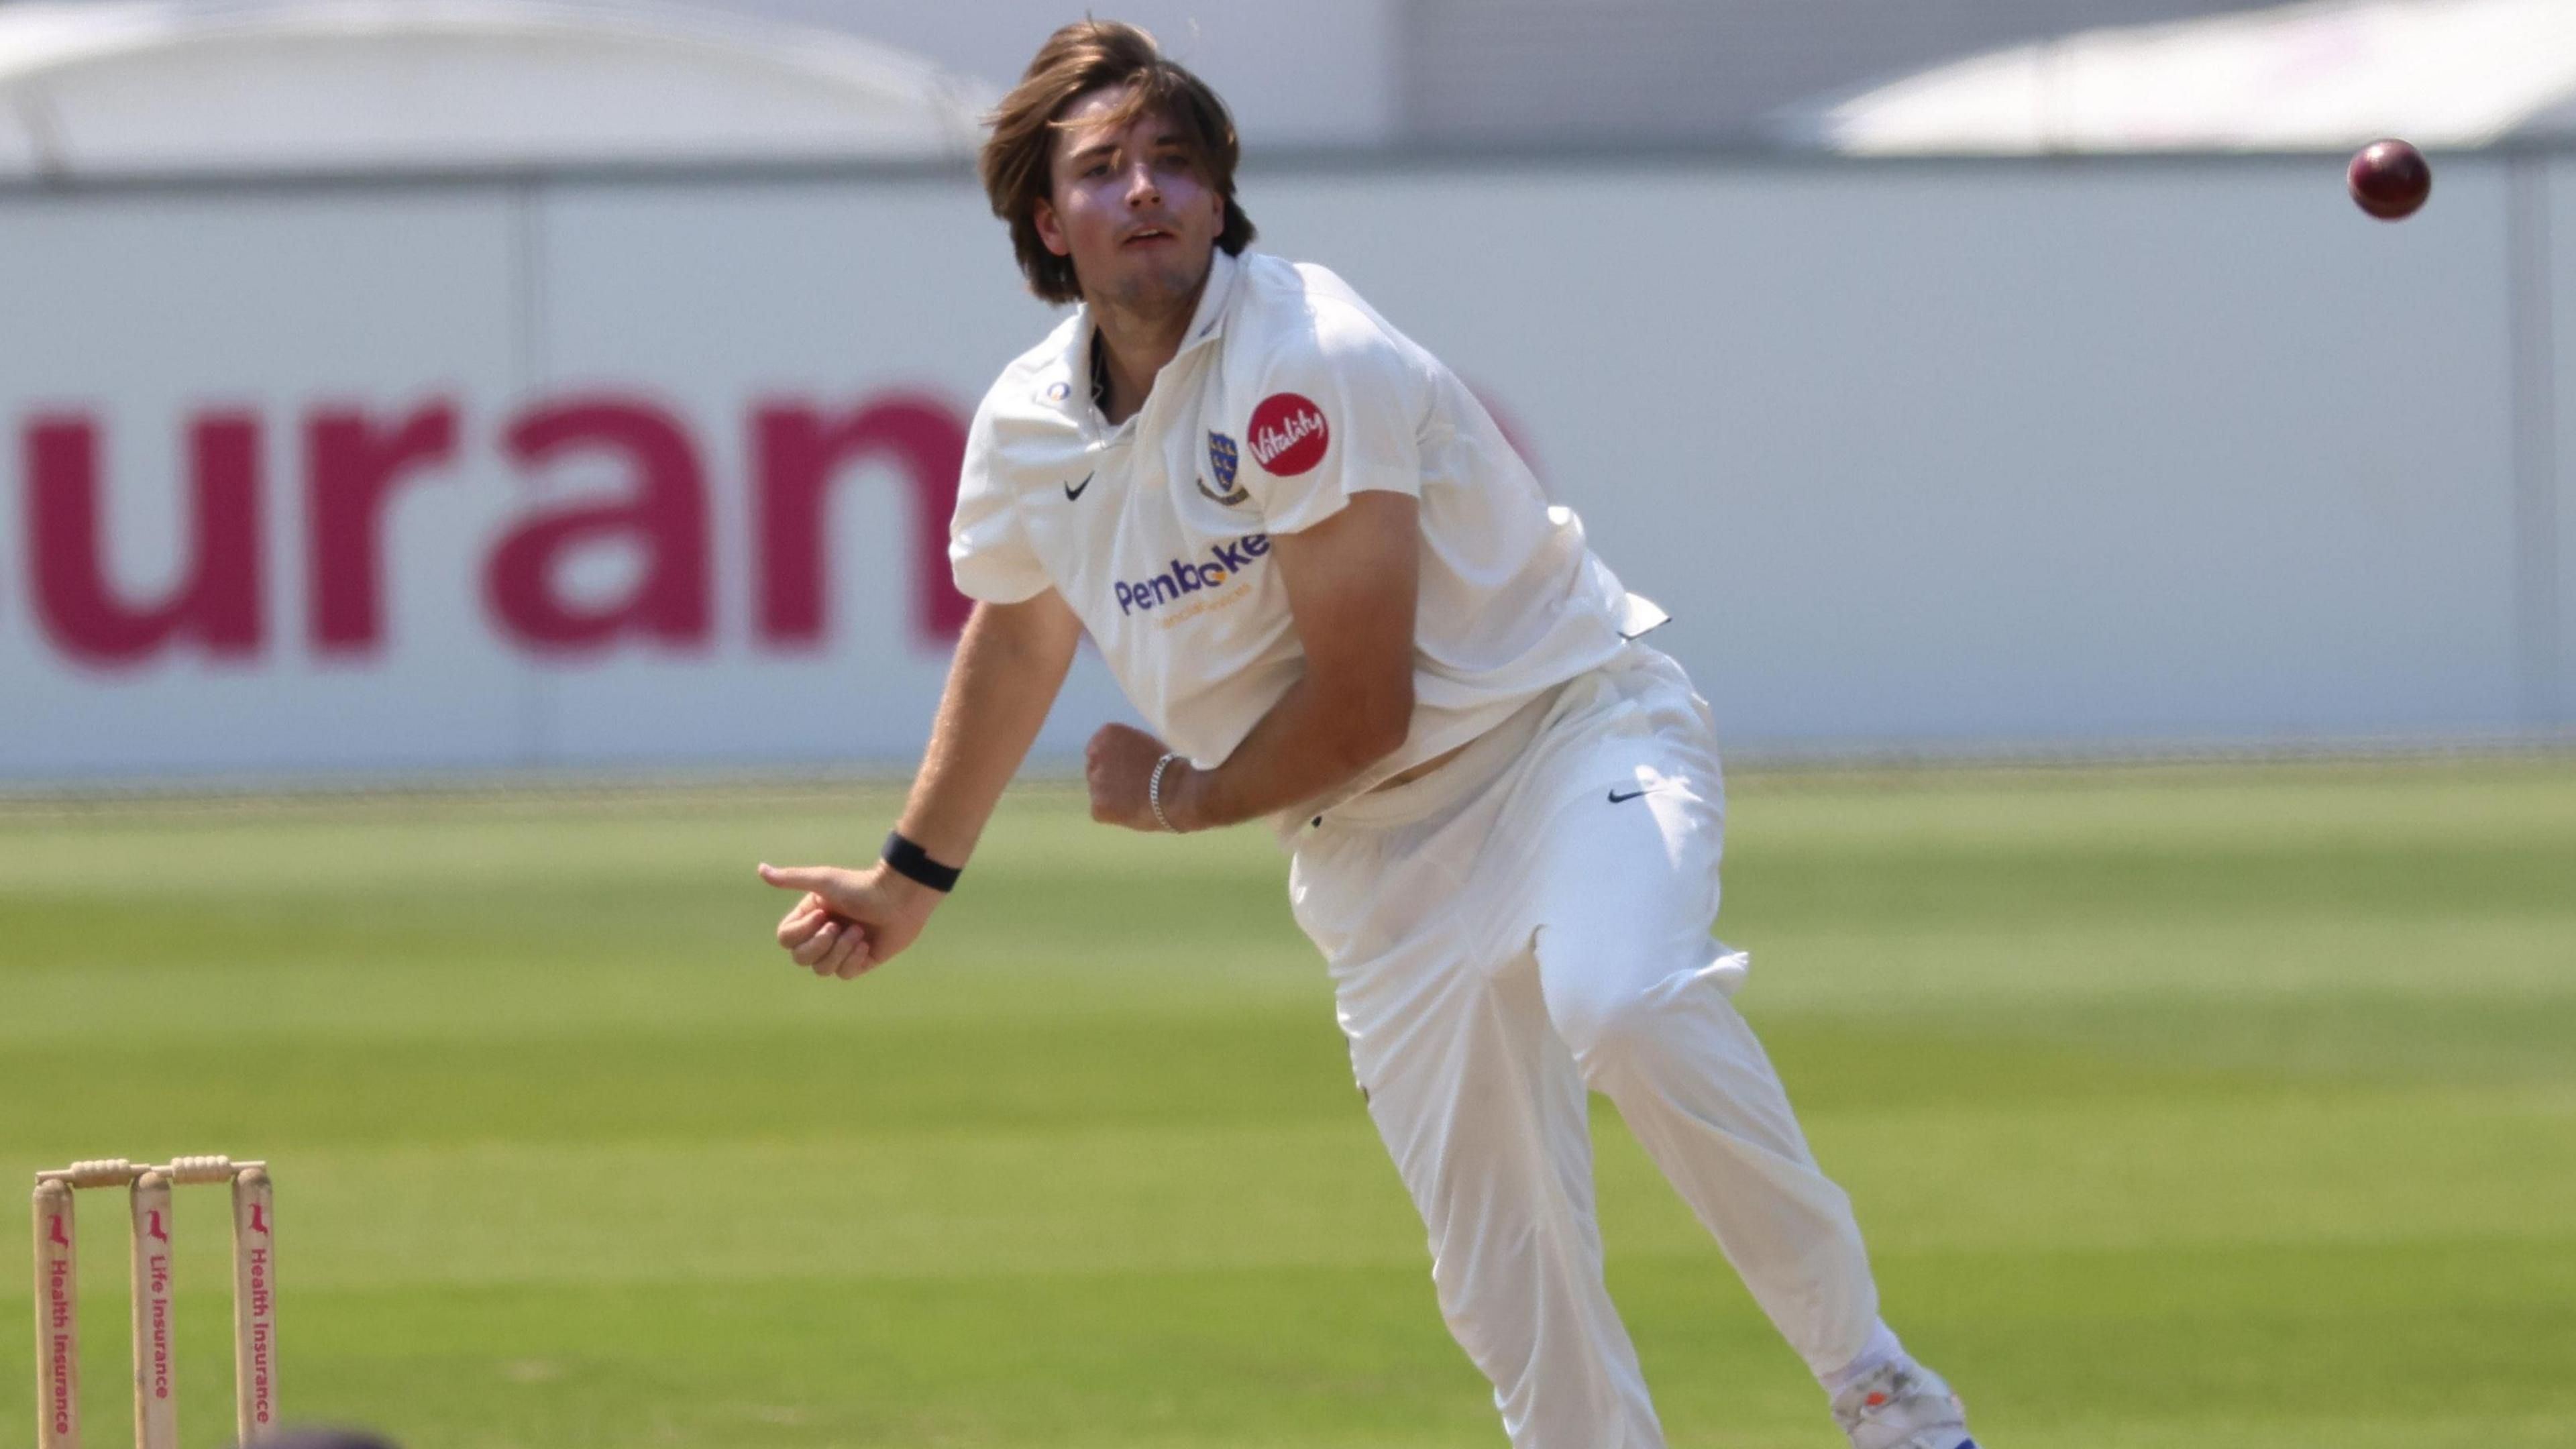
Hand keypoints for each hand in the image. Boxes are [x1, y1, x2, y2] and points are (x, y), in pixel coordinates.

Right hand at [755, 861, 941, 979]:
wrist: (899, 897)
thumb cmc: (861, 886)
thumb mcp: (823, 880)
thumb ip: (791, 879)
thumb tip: (760, 869)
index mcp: (810, 917)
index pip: (786, 938)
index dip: (802, 931)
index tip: (824, 913)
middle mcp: (822, 935)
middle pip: (800, 958)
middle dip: (820, 944)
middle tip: (839, 925)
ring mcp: (841, 950)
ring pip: (822, 969)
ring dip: (840, 951)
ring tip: (860, 932)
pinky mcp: (860, 962)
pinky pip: (845, 974)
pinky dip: (854, 959)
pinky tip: (867, 944)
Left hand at [1085, 722, 1185, 831]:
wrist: (1180, 792)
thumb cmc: (1171, 766)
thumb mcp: (1144, 743)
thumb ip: (1125, 749)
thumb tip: (1118, 762)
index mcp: (1106, 734)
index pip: (1098, 750)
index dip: (1114, 763)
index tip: (1128, 771)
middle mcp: (1095, 756)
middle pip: (1095, 770)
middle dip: (1109, 779)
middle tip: (1131, 788)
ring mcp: (1094, 783)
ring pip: (1098, 792)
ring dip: (1111, 797)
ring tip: (1136, 801)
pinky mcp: (1097, 807)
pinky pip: (1101, 812)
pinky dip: (1114, 815)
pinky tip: (1133, 812)